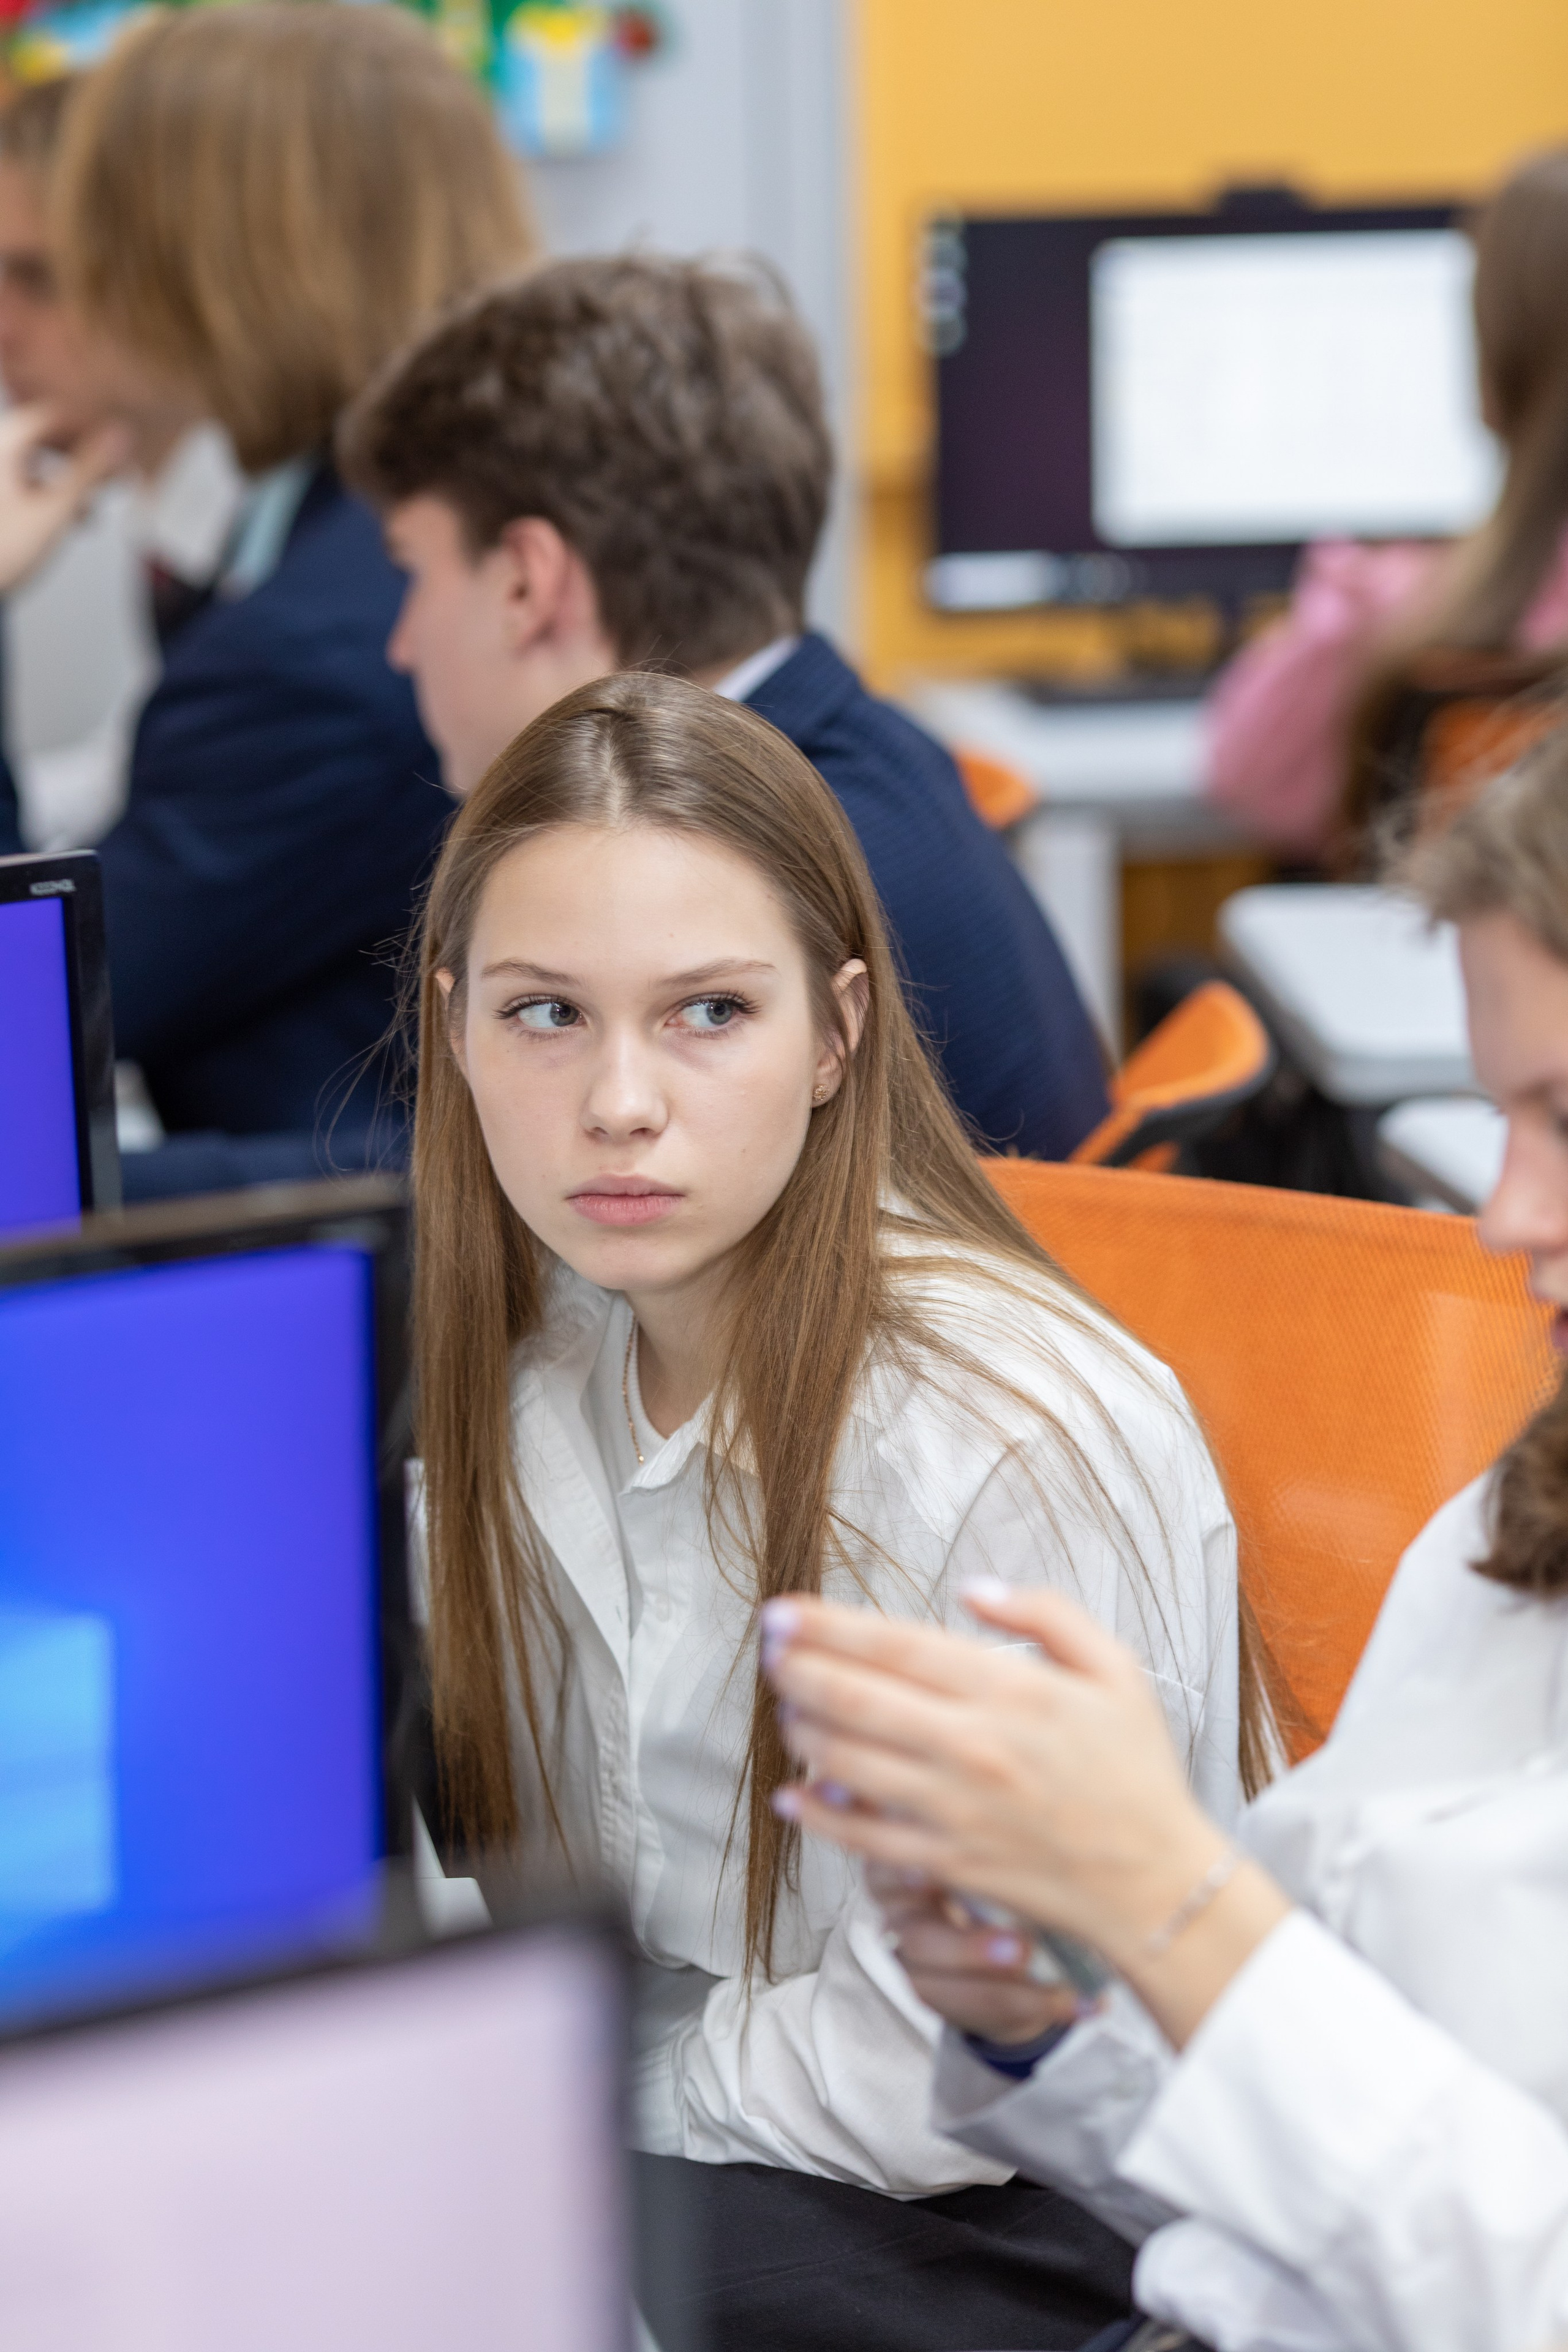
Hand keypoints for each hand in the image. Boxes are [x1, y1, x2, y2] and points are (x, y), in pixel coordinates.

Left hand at [0, 405, 131, 593]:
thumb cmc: (3, 551)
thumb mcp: (55, 509)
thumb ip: (89, 470)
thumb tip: (119, 437)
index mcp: (6, 444)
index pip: (56, 412)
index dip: (91, 424)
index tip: (118, 440)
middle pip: (48, 435)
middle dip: (83, 453)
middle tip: (114, 470)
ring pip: (40, 460)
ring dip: (72, 475)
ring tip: (98, 498)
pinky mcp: (0, 496)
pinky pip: (29, 480)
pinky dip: (54, 491)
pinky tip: (75, 516)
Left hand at [764, 1583, 1291, 2046]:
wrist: (1157, 1883)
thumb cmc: (1136, 1772)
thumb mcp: (1115, 1668)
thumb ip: (1046, 1613)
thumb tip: (974, 1589)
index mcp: (1008, 1691)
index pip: (895, 1646)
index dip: (828, 1626)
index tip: (784, 1612)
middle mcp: (970, 1746)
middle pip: (855, 1698)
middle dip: (797, 1668)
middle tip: (770, 1650)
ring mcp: (952, 1809)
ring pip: (845, 1762)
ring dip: (802, 1729)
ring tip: (788, 1706)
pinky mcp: (944, 1863)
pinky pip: (860, 1836)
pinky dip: (817, 1814)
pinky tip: (792, 1793)